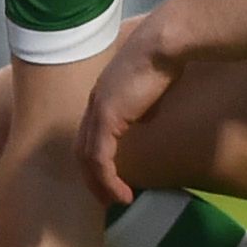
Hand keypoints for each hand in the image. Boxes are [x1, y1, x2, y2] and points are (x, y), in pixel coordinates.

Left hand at [79, 20, 179, 208]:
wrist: (164, 45)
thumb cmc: (164, 61)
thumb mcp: (151, 90)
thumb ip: (142, 106)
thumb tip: (143, 118)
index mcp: (103, 96)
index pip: (91, 133)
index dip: (96, 157)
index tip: (109, 176)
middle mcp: (94, 104)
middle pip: (82, 149)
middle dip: (91, 177)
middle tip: (104, 197)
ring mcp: (98, 111)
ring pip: (88, 158)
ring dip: (100, 184)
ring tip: (115, 200)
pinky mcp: (107, 118)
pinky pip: (101, 158)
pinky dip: (108, 179)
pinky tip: (122, 194)